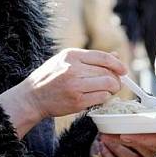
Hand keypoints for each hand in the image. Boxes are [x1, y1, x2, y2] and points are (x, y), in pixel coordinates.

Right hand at [0, 49, 124, 135]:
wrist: (32, 97)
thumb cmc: (51, 78)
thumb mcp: (66, 61)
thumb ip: (91, 58)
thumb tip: (116, 56)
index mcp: (71, 55)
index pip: (103, 57)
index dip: (117, 64)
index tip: (123, 70)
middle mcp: (73, 68)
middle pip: (107, 72)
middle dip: (115, 79)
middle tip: (115, 84)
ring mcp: (75, 85)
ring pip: (107, 85)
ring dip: (112, 89)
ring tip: (107, 90)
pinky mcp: (77, 101)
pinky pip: (101, 97)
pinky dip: (104, 98)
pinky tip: (98, 97)